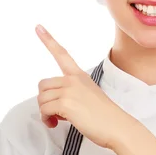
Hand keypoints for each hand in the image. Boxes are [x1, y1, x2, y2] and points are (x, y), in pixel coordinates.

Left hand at [35, 24, 134, 149]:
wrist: (117, 127)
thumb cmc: (105, 117)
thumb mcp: (89, 96)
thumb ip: (72, 93)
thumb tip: (53, 104)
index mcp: (79, 76)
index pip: (62, 54)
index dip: (48, 40)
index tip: (38, 27)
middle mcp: (73, 80)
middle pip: (43, 85)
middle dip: (45, 101)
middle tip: (56, 113)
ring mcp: (70, 90)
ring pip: (41, 99)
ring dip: (45, 112)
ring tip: (58, 120)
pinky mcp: (66, 103)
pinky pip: (44, 109)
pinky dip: (46, 119)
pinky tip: (55, 124)